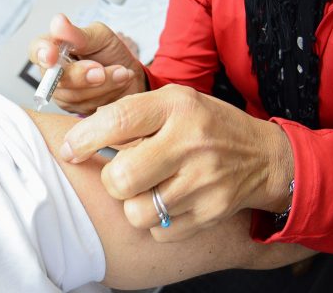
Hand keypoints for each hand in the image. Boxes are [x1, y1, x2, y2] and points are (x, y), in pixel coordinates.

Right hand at [29, 14, 145, 113]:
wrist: (130, 76)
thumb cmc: (110, 53)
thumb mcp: (99, 36)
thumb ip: (78, 34)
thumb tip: (58, 22)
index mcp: (53, 49)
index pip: (37, 51)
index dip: (42, 53)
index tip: (52, 54)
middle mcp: (53, 74)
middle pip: (56, 79)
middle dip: (81, 75)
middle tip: (101, 70)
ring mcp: (64, 95)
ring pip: (76, 96)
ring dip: (103, 84)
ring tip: (122, 72)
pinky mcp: (77, 111)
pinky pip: (89, 107)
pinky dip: (109, 94)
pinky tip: (120, 82)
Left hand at [59, 85, 294, 241]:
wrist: (262, 157)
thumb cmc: (211, 126)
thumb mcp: (176, 102)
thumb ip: (133, 113)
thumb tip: (87, 133)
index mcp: (177, 107)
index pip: (117, 122)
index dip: (84, 139)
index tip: (70, 150)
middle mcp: (190, 143)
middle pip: (120, 178)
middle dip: (111, 179)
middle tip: (124, 171)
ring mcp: (203, 182)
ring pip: (136, 211)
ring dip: (133, 203)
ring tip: (150, 187)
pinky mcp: (210, 213)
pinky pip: (158, 230)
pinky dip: (155, 220)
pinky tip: (170, 200)